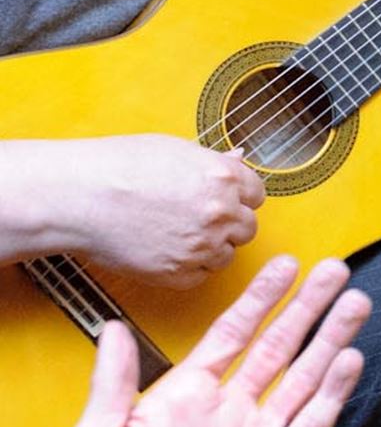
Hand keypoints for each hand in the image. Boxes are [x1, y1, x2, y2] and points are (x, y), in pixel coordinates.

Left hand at [52, 256, 369, 426]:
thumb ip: (110, 385)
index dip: (261, 298)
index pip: (233, 333)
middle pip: (279, 346)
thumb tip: (114, 330)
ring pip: (302, 378)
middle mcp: (228, 409)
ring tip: (356, 304)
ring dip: (330, 341)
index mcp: (186, 395)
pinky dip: (332, 395)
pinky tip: (350, 363)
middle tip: (337, 270)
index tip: (286, 264)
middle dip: (309, 307)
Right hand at [66, 137, 264, 289]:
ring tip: (175, 233)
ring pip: (226, 254)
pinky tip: (165, 249)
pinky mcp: (179, 273)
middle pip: (247, 226)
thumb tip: (238, 159)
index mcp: (223, 177)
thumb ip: (213, 162)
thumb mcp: (175, 150)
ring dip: (209, 247)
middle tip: (196, 218)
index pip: (256, 194)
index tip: (223, 200)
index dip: (238, 197)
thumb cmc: (116, 167)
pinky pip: (200, 276)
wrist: (78, 197)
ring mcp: (201, 245)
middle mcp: (219, 212)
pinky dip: (187, 267)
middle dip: (228, 223)